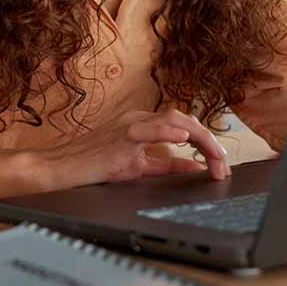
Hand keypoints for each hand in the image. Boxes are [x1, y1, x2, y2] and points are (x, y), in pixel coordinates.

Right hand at [39, 108, 230, 191]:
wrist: (62, 167)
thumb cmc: (94, 165)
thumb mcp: (138, 166)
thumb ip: (166, 165)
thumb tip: (193, 167)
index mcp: (144, 123)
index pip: (184, 126)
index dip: (206, 142)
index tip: (219, 163)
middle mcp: (140, 118)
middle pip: (185, 120)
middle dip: (209, 141)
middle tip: (224, 164)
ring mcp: (130, 123)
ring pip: (173, 120)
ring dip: (199, 138)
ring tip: (215, 155)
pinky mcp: (121, 135)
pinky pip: (149, 129)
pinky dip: (168, 131)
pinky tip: (184, 138)